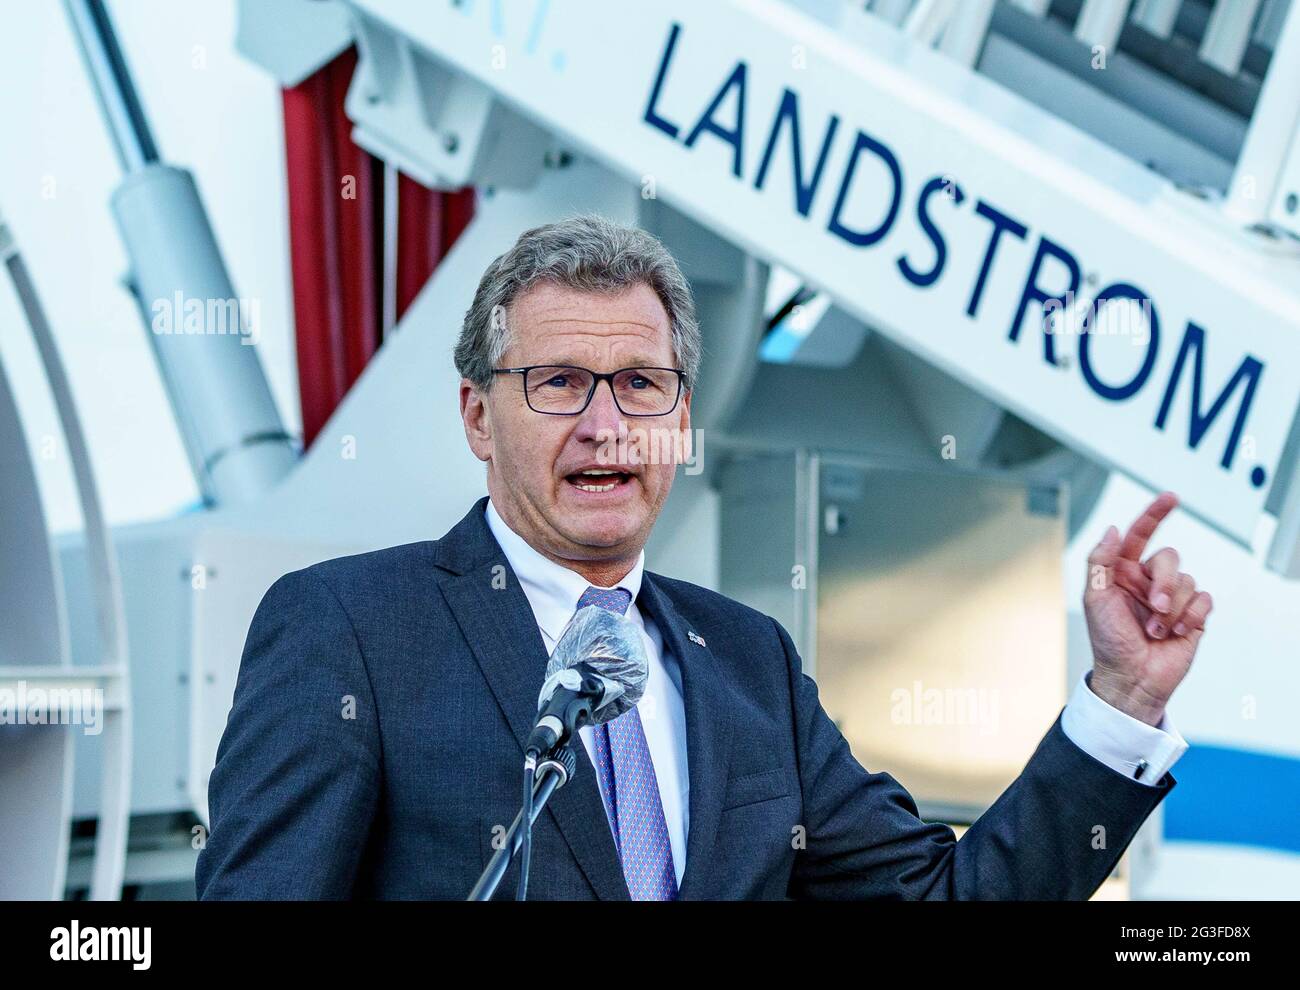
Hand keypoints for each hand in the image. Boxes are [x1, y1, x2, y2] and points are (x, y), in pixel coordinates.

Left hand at [1082, 491, 1212, 725]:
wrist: (1131, 678)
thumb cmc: (1108, 641)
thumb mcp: (1095, 598)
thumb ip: (1101, 561)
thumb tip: (1113, 529)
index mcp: (1123, 572)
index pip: (1141, 535)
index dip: (1155, 514)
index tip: (1171, 497)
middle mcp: (1148, 581)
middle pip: (1169, 557)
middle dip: (1164, 582)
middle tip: (1154, 606)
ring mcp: (1171, 598)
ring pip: (1187, 580)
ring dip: (1172, 608)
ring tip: (1156, 630)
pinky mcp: (1192, 616)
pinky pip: (1204, 599)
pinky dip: (1191, 616)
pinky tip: (1176, 633)